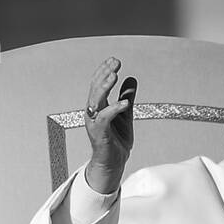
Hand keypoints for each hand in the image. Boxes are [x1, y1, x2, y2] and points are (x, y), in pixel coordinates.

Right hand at [83, 56, 136, 192]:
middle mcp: (93, 112)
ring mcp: (94, 122)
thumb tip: (131, 79)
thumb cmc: (117, 140)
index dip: (105, 71)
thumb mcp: (125, 114)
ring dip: (105, 86)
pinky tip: (125, 103)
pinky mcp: (99, 133)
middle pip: (96, 88)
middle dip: (105, 73)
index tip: (114, 60)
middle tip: (116, 62)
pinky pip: (104, 118)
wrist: (113, 163)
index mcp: (98, 106)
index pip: (98, 84)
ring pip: (96, 100)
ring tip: (115, 75)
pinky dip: (114, 109)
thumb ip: (127, 97)